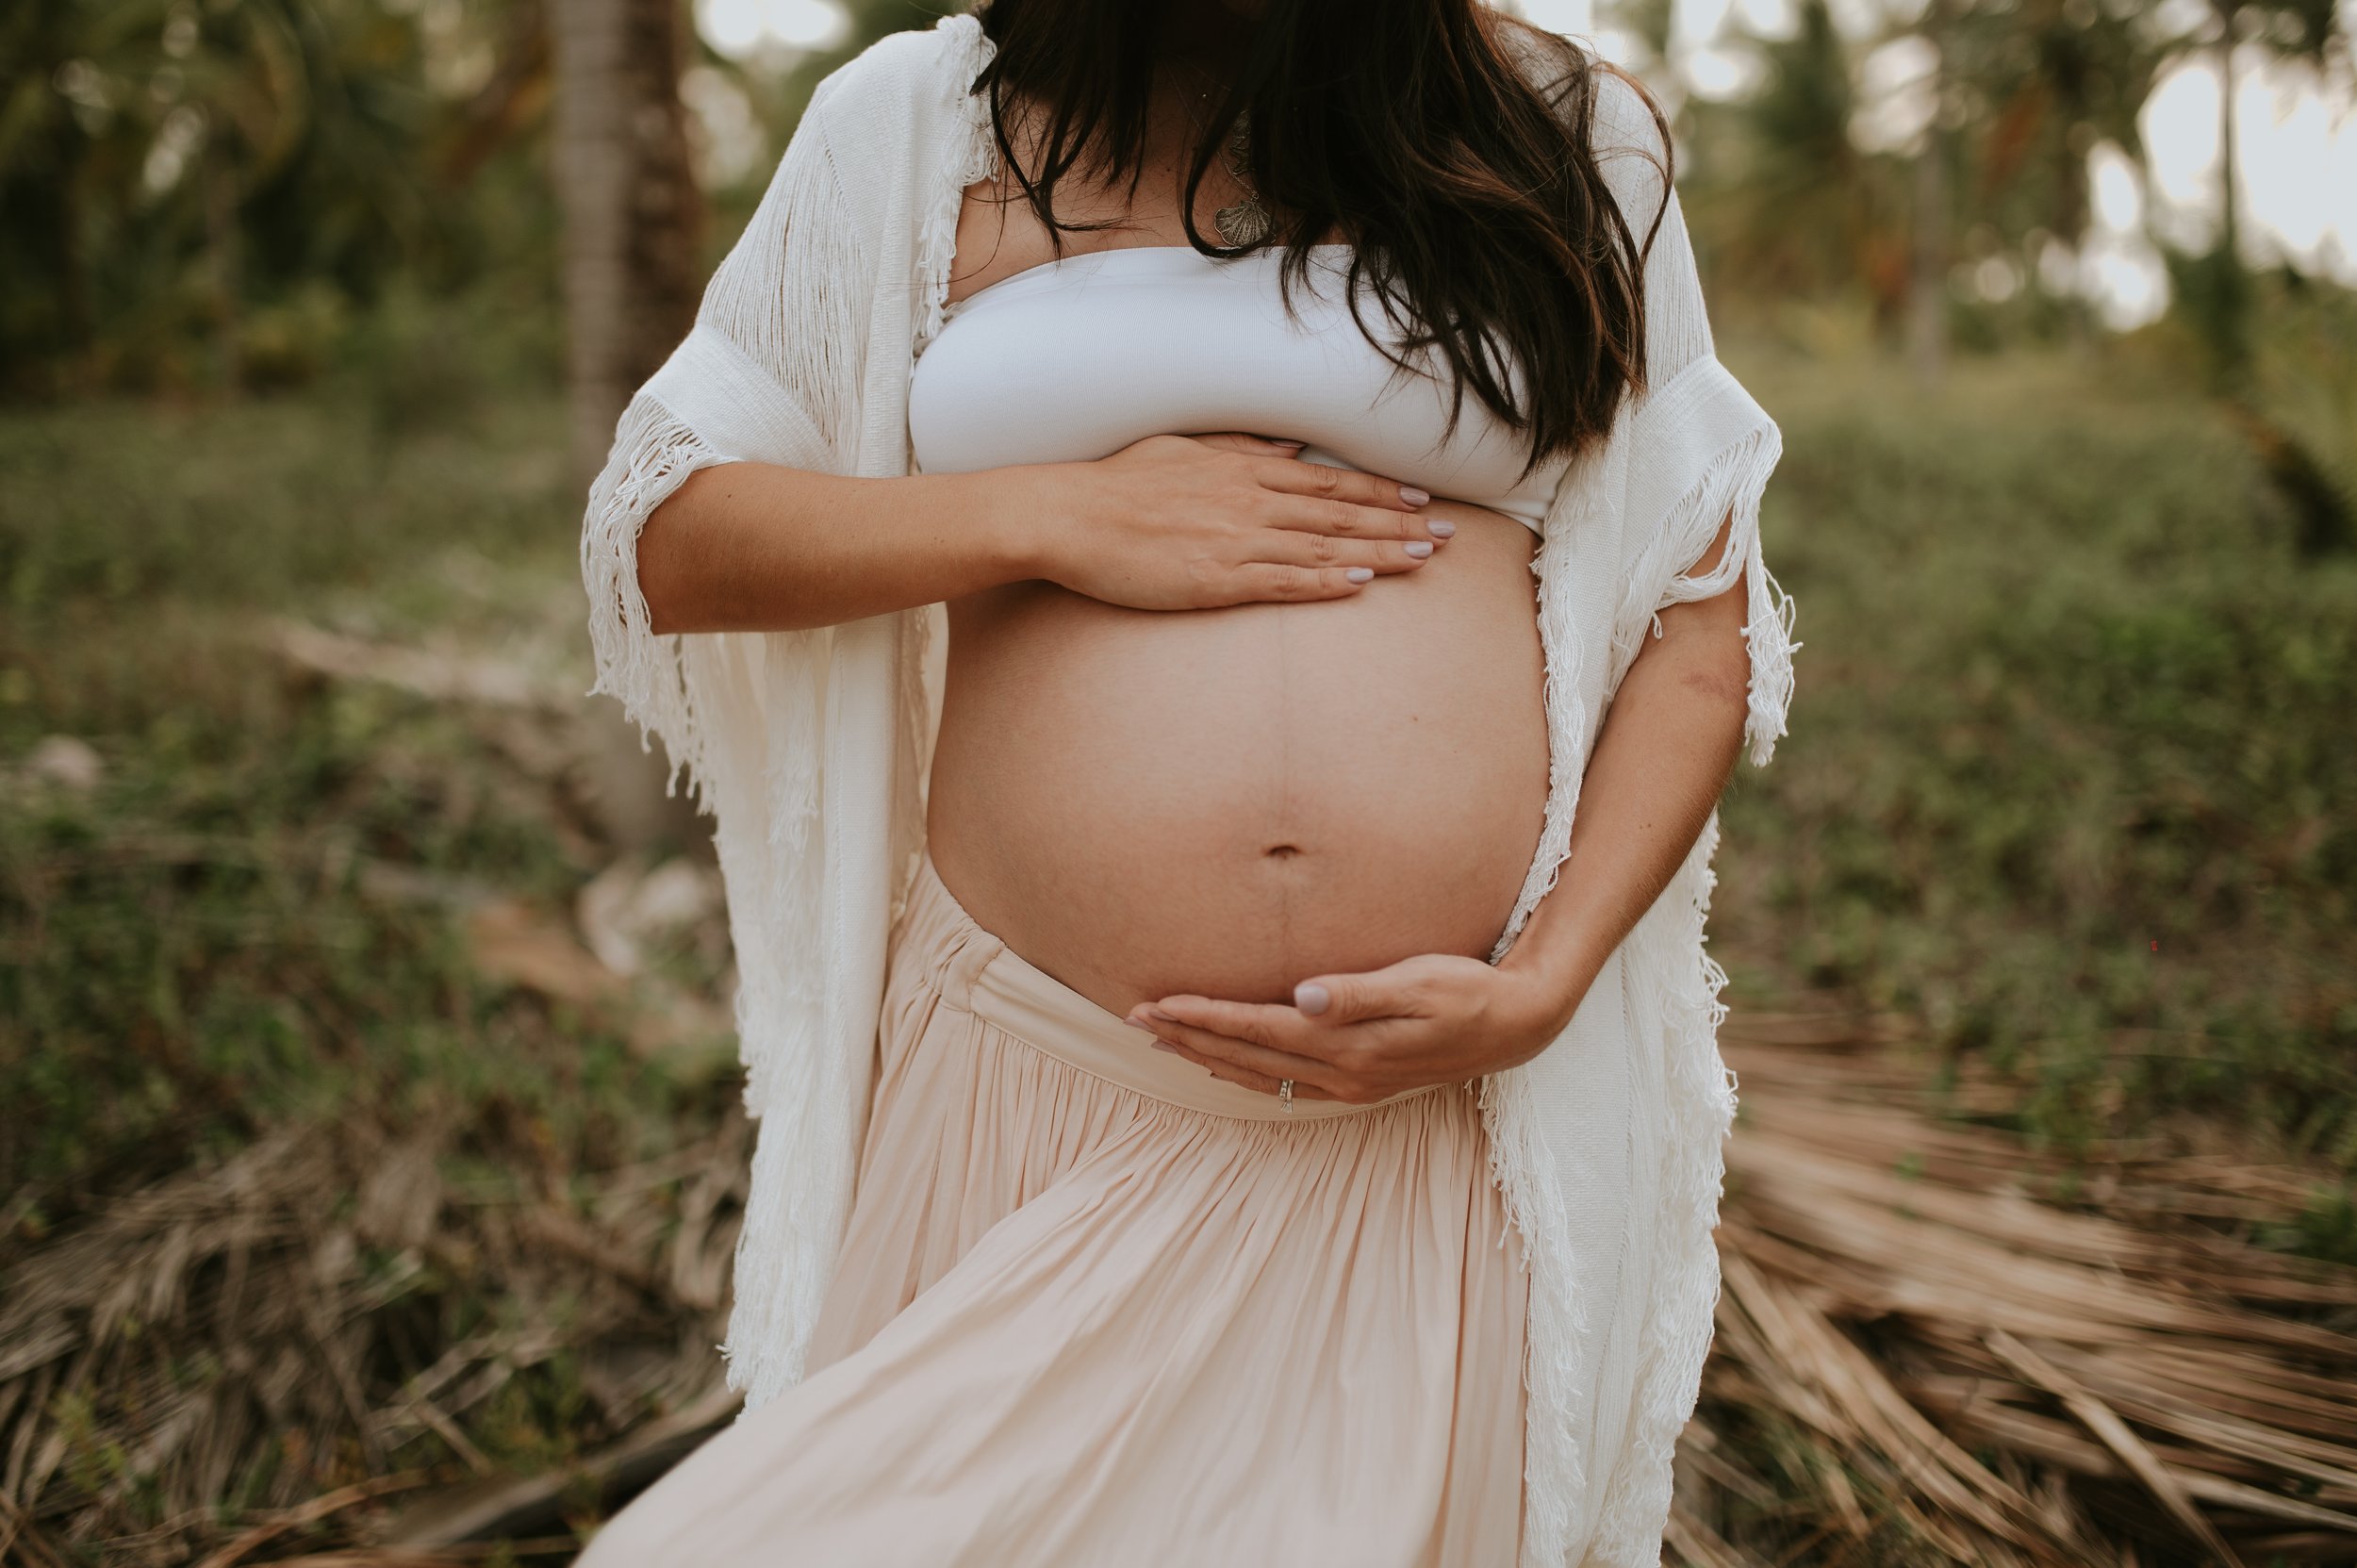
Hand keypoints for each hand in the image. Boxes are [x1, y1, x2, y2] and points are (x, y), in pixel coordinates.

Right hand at [1024, 433, 1452, 610]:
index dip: (1380, 492)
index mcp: (1243, 469)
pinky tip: (1360, 583)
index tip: (1419, 498)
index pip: (1328, 482)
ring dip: (1378, 553)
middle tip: (1447, 533)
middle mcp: (1250, 501)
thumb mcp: (1184, 449)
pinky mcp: (1217, 579)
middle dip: (1399, 522)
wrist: (1071, 517)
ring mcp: (1236, 541)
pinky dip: (1325, 581)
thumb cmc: (1118, 485)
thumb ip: (1240, 448)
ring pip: (1323, 546)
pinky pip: (1282, 581)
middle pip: (1340, 514)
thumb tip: (1287, 449)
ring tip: (1424, 557)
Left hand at [1121, 954, 1578, 1103]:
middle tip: (1133, 1018)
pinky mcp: (1359, 1083)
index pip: (1257, 1028)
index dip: (1204, 1016)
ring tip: (1163, 1039)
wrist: (1516, 1027)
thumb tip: (1303, 996)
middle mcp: (1342, 1072)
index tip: (1158, 1002)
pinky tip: (1224, 1063)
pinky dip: (1243, 1071)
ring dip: (1207, 1057)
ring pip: (1257, 1074)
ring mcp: (1349, 1084)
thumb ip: (1358, 992)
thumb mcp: (1420, 982)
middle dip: (1188, 1037)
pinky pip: (1282, 1083)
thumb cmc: (1470, 991)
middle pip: (1246, 1056)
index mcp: (1349, 1044)